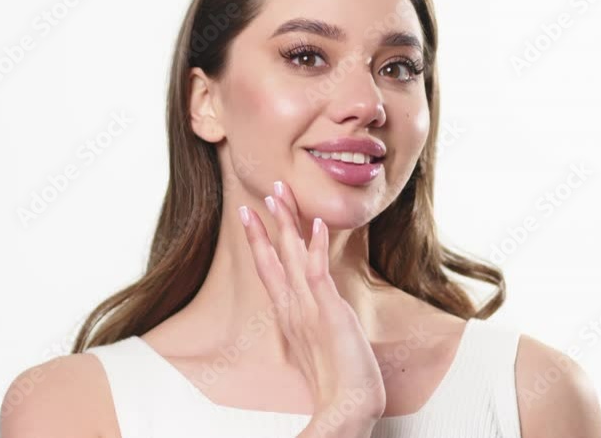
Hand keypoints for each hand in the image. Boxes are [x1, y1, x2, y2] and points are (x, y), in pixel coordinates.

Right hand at [238, 180, 386, 427]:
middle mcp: (294, 309)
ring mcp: (309, 309)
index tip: (252, 216)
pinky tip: (316, 224)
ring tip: (280, 194)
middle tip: (263, 191)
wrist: (348, 408)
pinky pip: (318, 274)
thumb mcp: (318, 349)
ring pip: (291, 257)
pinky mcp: (328, 313)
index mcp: (290, 316)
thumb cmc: (338, 383)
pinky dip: (315, 248)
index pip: (269, 270)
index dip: (260, 242)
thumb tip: (307, 324)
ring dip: (286, 223)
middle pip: (275, 257)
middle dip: (269, 223)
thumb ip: (309, 330)